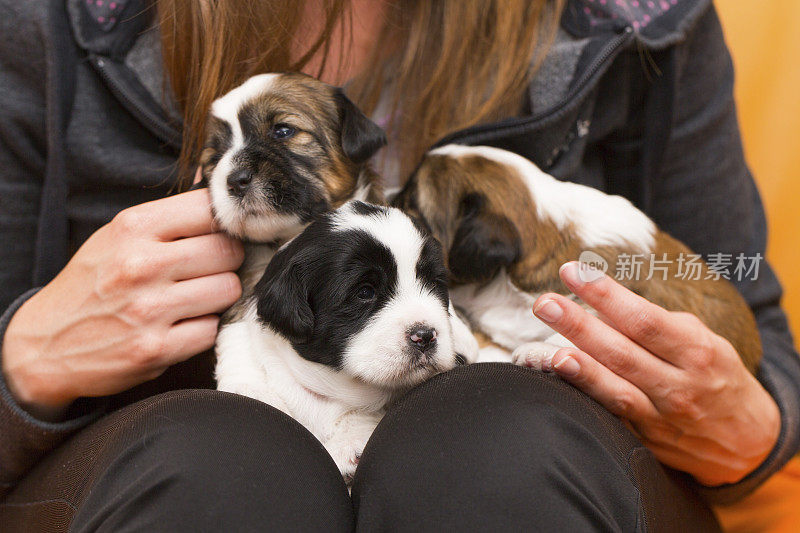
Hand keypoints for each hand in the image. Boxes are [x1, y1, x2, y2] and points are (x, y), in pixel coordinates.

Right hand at [1, 190, 243, 419]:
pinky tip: (181, 326)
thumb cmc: (91, 285)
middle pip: (228, 250)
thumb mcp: (118, 236)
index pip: (210, 208)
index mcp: (133, 227)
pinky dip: (203, 330)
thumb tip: (215, 182)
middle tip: (208, 270)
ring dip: (218, 297)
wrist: (43, 346)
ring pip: (228, 289)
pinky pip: (212, 330)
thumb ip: (169, 215)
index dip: (227, 222)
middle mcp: (141, 264)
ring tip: (194, 299)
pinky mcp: (156, 348)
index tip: (223, 233)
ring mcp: (149, 308)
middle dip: (227, 261)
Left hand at [531, 261, 779, 485]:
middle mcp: (680, 386)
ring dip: (578, 369)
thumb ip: (655, 325)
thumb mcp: (701, 342)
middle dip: (579, 325)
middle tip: (544, 302)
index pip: (644, 319)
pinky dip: (585, 399)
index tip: (574, 271)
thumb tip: (601, 305)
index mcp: (697, 352)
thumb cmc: (716, 376)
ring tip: (545, 350)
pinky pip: (611, 418)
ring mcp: (662, 418)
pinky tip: (557, 384)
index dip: (606, 295)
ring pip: (615, 392)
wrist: (749, 443)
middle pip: (622, 353)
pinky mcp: (646, 442)